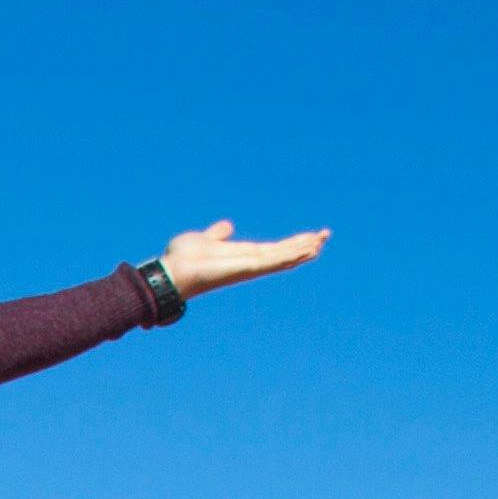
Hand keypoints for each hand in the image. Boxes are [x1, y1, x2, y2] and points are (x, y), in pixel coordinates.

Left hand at [158, 219, 328, 296]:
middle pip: (284, 253)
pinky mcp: (245, 268)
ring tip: (322, 240)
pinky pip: (273, 261)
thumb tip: (226, 226)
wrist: (171, 272)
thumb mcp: (204, 239)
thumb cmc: (183, 259)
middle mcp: (249, 263)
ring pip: (283, 257)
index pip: (274, 249)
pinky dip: (290, 255)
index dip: (292, 242)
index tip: (310, 236)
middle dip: (305, 244)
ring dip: (303, 248)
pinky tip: (306, 250)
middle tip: (326, 234)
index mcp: (242, 255)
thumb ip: (217, 235)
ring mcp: (249, 267)